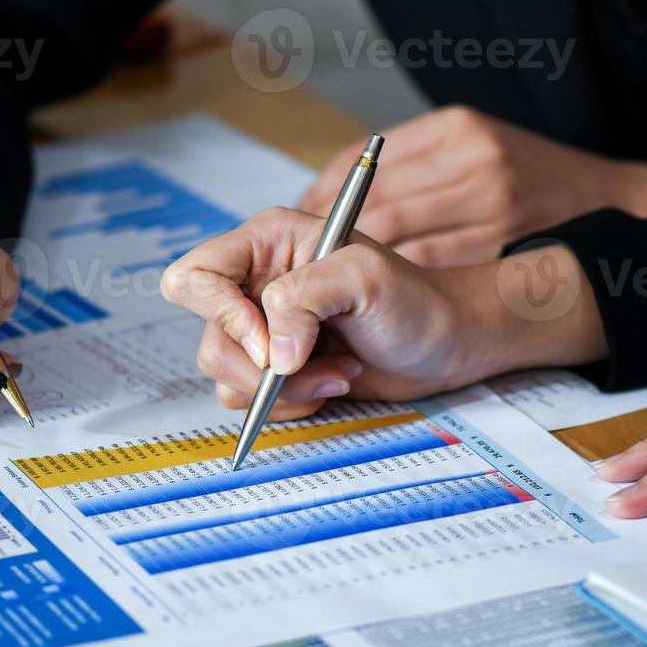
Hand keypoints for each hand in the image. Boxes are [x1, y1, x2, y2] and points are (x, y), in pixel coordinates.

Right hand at [161, 207, 605, 419]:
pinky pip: (250, 400)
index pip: (196, 276)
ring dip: (283, 388)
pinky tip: (334, 382)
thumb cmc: (417, 299)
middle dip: (258, 365)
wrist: (450, 343)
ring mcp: (266, 330)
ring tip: (337, 371)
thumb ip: (305, 299)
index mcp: (267, 243)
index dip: (219, 314)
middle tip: (307, 365)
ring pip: (226, 373)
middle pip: (208, 335)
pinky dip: (292, 402)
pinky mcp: (280, 369)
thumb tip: (273, 353)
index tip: (267, 344)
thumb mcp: (364, 278)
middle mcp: (258, 284)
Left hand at [298, 106, 646, 267]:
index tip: (306, 218)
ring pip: (396, 238)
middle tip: (311, 258)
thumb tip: (330, 194)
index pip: (362, 161)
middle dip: (332, 235)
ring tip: (338, 276)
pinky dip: (397, 278)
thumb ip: (413, 165)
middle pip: (374, 204)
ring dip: (359, 262)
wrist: (613, 206)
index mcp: (458, 128)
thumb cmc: (532, 181)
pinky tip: (385, 289)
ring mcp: (490, 205)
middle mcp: (474, 161)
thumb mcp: (474, 147)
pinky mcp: (500, 245)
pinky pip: (428, 267)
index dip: (324, 194)